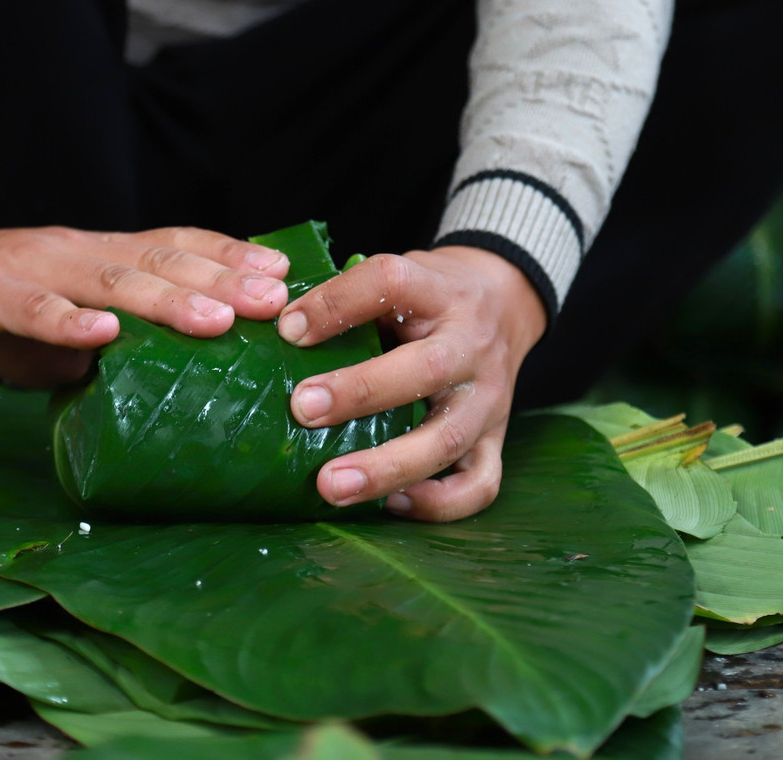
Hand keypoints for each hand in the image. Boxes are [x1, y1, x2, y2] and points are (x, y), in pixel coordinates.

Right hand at [0, 200, 289, 385]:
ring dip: (167, 298)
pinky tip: (104, 333)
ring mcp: (35, 268)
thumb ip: (106, 349)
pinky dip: (70, 319)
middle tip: (275, 301)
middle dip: (221, 280)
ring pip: (110, 279)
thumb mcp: (63, 329)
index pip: (175, 245)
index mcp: (100, 255)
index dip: (229, 255)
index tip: (284, 274)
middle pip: (158, 259)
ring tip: (217, 318)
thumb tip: (156, 384)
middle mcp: (77, 251)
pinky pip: (34, 308)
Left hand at [277, 245, 546, 521]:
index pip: (392, 283)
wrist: (506, 305)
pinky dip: (437, 503)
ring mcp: (490, 398)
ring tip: (330, 486)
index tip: (288, 329)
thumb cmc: (430, 299)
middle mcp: (472, 345)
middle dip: (360, 393)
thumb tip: (276, 329)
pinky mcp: (497, 440)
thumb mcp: (400, 279)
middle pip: (427, 368)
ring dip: (386, 467)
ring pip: (448, 439)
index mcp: (442, 292)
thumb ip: (349, 298)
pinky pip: (479, 484)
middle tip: (302, 410)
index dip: (337, 303)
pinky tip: (392, 503)